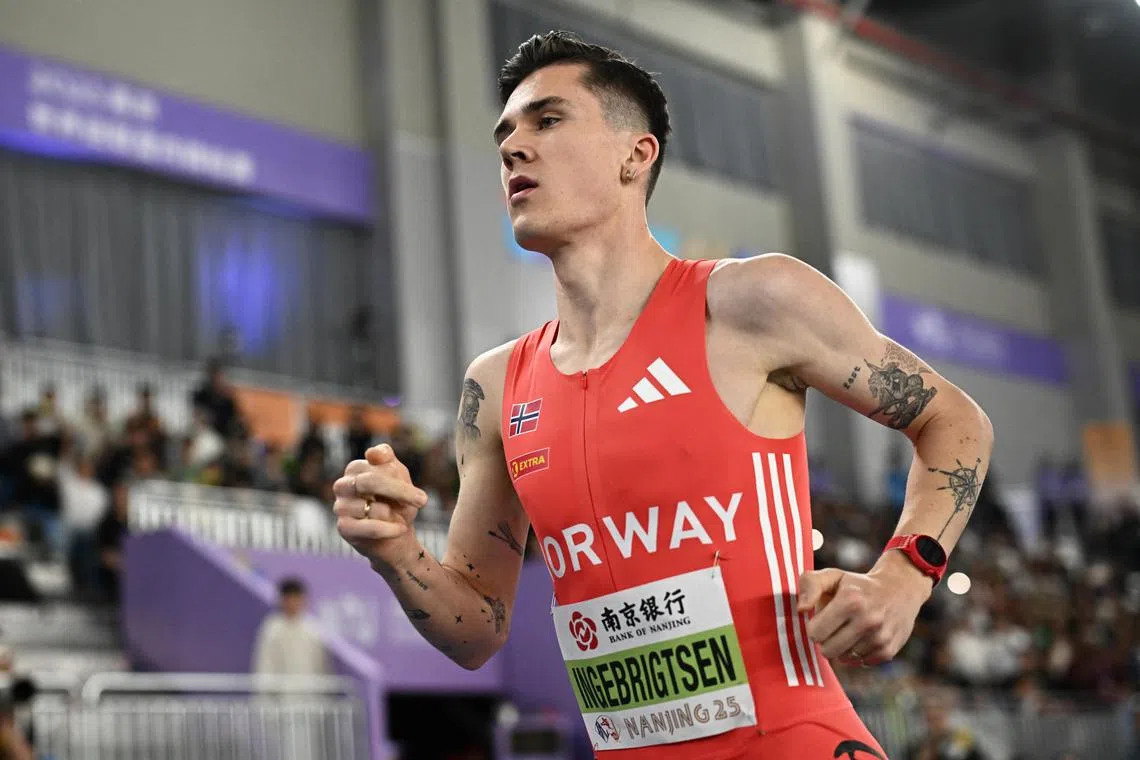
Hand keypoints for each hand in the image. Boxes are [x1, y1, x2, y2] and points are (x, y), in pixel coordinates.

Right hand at [333, 444, 428, 566]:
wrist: (395, 536)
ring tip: (397, 518)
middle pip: (370, 481)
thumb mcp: (401, 480)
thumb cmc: (397, 504)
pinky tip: (400, 529)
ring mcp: (340, 506)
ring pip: (375, 508)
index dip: (397, 474)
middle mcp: (343, 484)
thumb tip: (371, 453)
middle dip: (400, 491)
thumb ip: (389, 463)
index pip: (376, 461)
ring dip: (394, 514)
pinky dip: (390, 529)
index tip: (414, 485)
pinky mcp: (343, 527)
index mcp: (356, 468)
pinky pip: (371, 527)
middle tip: (422, 500)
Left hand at [797, 557, 929, 665]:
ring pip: (843, 658)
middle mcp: (867, 620)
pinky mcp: (888, 651)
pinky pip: (859, 663)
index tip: (822, 618)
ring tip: (850, 629)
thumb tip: (801, 610)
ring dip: (842, 646)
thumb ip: (810, 585)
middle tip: (834, 626)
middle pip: (827, 650)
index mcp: (850, 600)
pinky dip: (857, 653)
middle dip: (825, 639)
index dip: (814, 626)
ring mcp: (880, 637)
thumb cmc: (857, 584)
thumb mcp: (833, 576)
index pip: (815, 632)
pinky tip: (863, 637)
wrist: (900, 589)